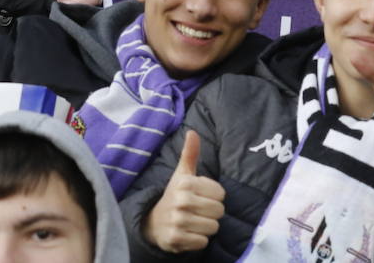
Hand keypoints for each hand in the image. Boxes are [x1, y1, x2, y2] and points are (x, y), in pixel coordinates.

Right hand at [144, 131, 225, 252]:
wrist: (153, 222)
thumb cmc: (176, 195)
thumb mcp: (182, 174)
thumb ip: (190, 153)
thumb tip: (192, 132)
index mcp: (185, 183)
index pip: (221, 194)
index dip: (214, 196)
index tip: (201, 196)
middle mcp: (180, 201)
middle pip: (219, 211)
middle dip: (212, 212)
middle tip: (198, 210)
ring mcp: (177, 221)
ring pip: (214, 227)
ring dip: (206, 227)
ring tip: (193, 221)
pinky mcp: (175, 240)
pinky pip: (203, 242)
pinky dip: (198, 240)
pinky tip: (188, 233)